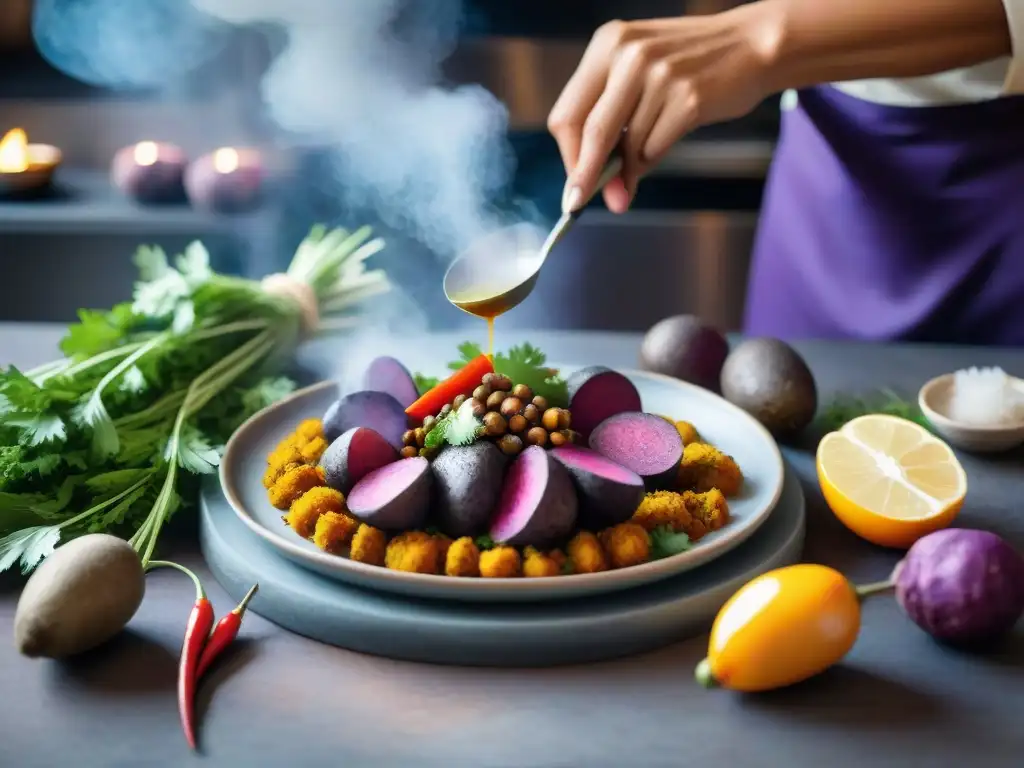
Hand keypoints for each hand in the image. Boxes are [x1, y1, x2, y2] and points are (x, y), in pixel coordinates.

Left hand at [548, 7, 776, 212]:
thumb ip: (613, 121)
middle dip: (586, 176)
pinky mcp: (688, 98)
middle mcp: (629, 54)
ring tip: (640, 166)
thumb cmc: (691, 64)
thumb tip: (593, 184)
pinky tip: (664, 143)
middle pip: (591, 132)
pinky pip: (655, 148)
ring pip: (628, 146)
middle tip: (579, 204)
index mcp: (608, 44)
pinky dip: (652, 159)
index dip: (569, 155)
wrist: (753, 44)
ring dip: (629, 170)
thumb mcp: (641, 73)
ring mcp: (659, 75)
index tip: (573, 183)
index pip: (567, 113)